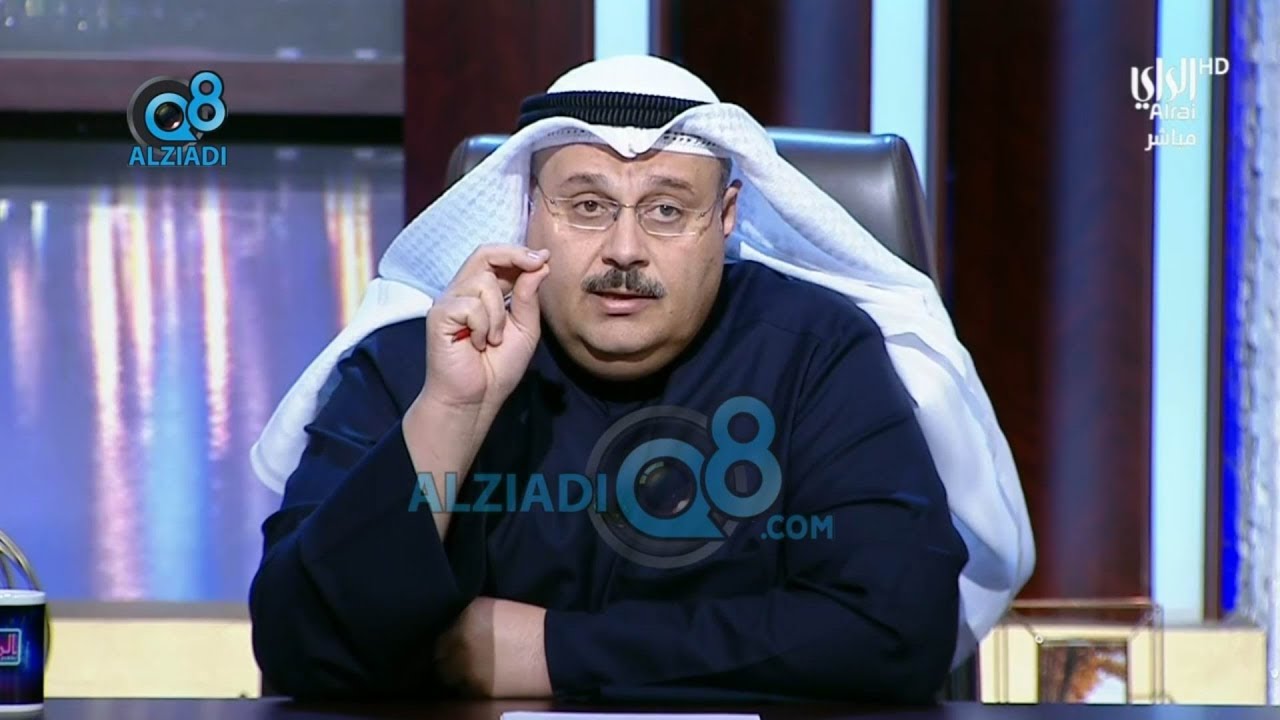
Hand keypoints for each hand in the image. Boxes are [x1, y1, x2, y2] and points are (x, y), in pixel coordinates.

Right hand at [423, 244, 550, 410]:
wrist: (477, 399)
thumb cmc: (497, 368)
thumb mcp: (525, 329)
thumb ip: (529, 297)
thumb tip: (540, 265)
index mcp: (483, 293)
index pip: (496, 258)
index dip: (520, 253)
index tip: (544, 257)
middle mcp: (463, 291)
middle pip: (484, 254)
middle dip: (513, 256)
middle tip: (536, 264)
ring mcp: (449, 302)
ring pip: (483, 282)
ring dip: (499, 314)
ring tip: (493, 339)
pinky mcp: (439, 315)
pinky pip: (471, 306)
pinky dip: (483, 326)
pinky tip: (477, 344)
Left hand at [435, 597, 550, 698]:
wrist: (558, 652)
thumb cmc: (533, 626)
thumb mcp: (497, 608)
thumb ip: (471, 615)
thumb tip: (455, 624)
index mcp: (467, 615)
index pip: (440, 629)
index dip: (448, 635)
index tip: (454, 639)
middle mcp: (461, 639)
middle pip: (439, 653)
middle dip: (447, 654)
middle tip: (461, 655)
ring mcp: (467, 667)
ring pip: (448, 675)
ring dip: (456, 672)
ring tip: (472, 669)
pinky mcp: (478, 689)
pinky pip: (463, 689)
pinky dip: (468, 686)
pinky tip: (484, 679)